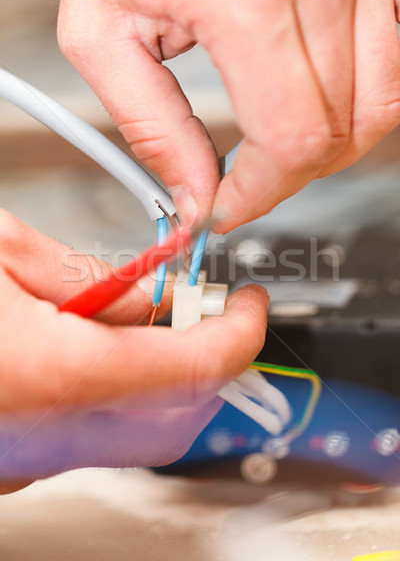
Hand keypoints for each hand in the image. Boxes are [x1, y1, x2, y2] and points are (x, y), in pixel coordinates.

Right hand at [0, 210, 266, 491]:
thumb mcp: (3, 249)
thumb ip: (93, 276)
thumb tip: (154, 296)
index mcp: (52, 376)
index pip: (196, 370)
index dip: (240, 333)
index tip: (248, 307)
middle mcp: (44, 440)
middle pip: (179, 419)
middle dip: (202, 360)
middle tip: (192, 310)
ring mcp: (28, 462)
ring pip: (136, 434)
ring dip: (156, 378)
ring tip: (130, 321)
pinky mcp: (13, 463)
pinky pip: (89, 438)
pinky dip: (111, 397)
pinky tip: (89, 353)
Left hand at [58, 0, 399, 231]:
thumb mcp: (103, 26)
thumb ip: (151, 126)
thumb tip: (194, 195)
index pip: (289, 142)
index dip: (259, 196)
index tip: (227, 208)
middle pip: (338, 133)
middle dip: (286, 178)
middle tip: (245, 180)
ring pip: (381, 105)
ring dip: (330, 145)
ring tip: (280, 141)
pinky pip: (399, 61)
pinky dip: (365, 101)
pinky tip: (324, 102)